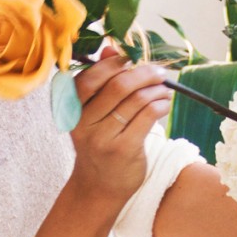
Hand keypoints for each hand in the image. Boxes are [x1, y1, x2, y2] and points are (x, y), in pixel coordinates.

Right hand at [68, 45, 171, 211]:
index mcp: (72, 111)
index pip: (89, 78)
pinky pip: (148, 116)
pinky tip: (164, 104)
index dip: (113, 64)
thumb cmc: (98, 144)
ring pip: (137, 100)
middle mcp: (84, 124)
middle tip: (159, 72)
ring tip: (164, 89)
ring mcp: (103, 138)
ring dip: (157, 90)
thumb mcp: (91, 114)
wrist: (97, 187)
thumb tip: (109, 49)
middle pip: (118, 86)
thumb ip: (100, 82)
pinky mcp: (124, 149)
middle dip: (143, 73)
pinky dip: (161, 105)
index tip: (131, 59)